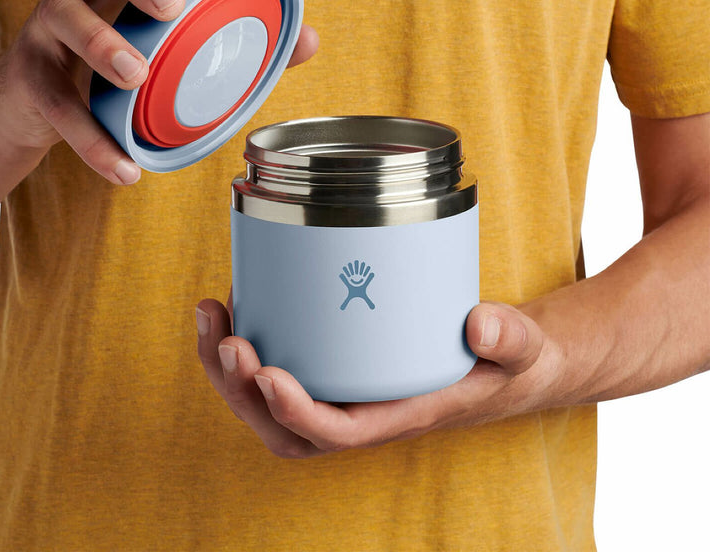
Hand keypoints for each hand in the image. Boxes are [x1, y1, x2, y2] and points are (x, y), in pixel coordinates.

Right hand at [0, 0, 318, 184]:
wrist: (36, 108)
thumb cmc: (120, 66)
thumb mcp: (173, 45)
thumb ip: (242, 41)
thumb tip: (310, 41)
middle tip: (172, 5)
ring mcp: (49, 26)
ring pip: (64, 13)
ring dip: (101, 42)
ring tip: (136, 74)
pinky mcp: (28, 75)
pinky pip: (54, 103)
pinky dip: (90, 138)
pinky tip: (124, 169)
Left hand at [196, 297, 559, 457]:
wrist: (499, 363)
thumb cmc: (504, 363)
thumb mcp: (521, 349)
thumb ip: (510, 338)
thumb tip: (480, 323)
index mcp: (398, 416)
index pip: (336, 433)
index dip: (295, 412)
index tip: (267, 374)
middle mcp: (359, 411)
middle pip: (282, 427)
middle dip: (242, 390)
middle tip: (228, 338)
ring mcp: (340, 390)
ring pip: (266, 402)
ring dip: (228, 368)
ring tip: (212, 315)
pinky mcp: (331, 365)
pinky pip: (277, 367)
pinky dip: (248, 342)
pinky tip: (239, 300)